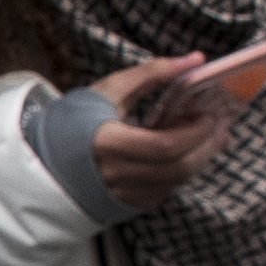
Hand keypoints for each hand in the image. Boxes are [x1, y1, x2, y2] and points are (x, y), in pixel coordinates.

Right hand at [78, 59, 247, 210]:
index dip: (193, 133)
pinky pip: (166, 190)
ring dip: (199, 159)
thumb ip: (153, 73)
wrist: (45, 160)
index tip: (208, 115)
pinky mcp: (129, 205)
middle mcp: (117, 176)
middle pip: (178, 168)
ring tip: (208, 137)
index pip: (164, 147)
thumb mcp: (109, 90)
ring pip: (176, 182)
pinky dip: (181, 171)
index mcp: (108, 145)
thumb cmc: (74, 122)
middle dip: (206, 147)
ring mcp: (124, 195)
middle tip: (219, 126)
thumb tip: (195, 60)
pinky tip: (184, 153)